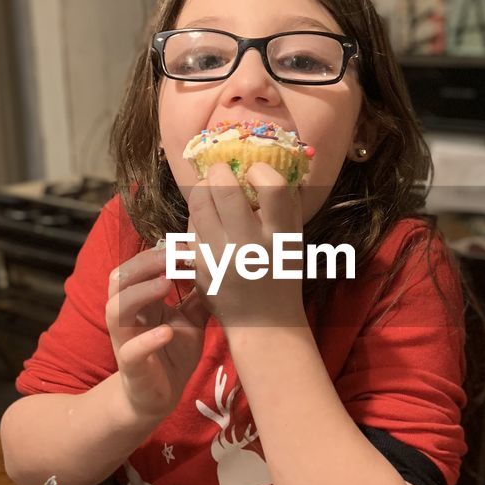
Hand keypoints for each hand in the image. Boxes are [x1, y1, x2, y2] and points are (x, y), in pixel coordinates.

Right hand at [105, 246, 210, 422]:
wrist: (160, 397)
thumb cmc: (172, 354)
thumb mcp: (191, 320)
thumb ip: (198, 297)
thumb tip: (219, 268)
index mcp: (140, 301)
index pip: (137, 267)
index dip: (157, 253)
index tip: (185, 244)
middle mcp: (127, 316)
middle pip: (119, 278)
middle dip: (144, 263)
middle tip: (173, 256)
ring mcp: (125, 340)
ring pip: (115, 308)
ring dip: (139, 292)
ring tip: (166, 283)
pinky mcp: (131, 366)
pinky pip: (131, 351)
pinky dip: (147, 340)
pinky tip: (166, 332)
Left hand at [186, 161, 307, 332]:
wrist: (263, 323)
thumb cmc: (282, 275)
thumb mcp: (294, 241)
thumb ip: (287, 205)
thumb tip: (277, 162)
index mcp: (281, 237)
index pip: (273, 187)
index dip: (260, 170)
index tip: (255, 172)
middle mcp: (250, 246)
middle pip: (226, 191)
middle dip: (220, 172)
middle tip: (221, 171)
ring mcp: (221, 257)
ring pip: (200, 203)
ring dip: (202, 188)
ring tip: (210, 188)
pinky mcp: (200, 265)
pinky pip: (190, 226)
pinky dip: (197, 215)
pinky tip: (206, 217)